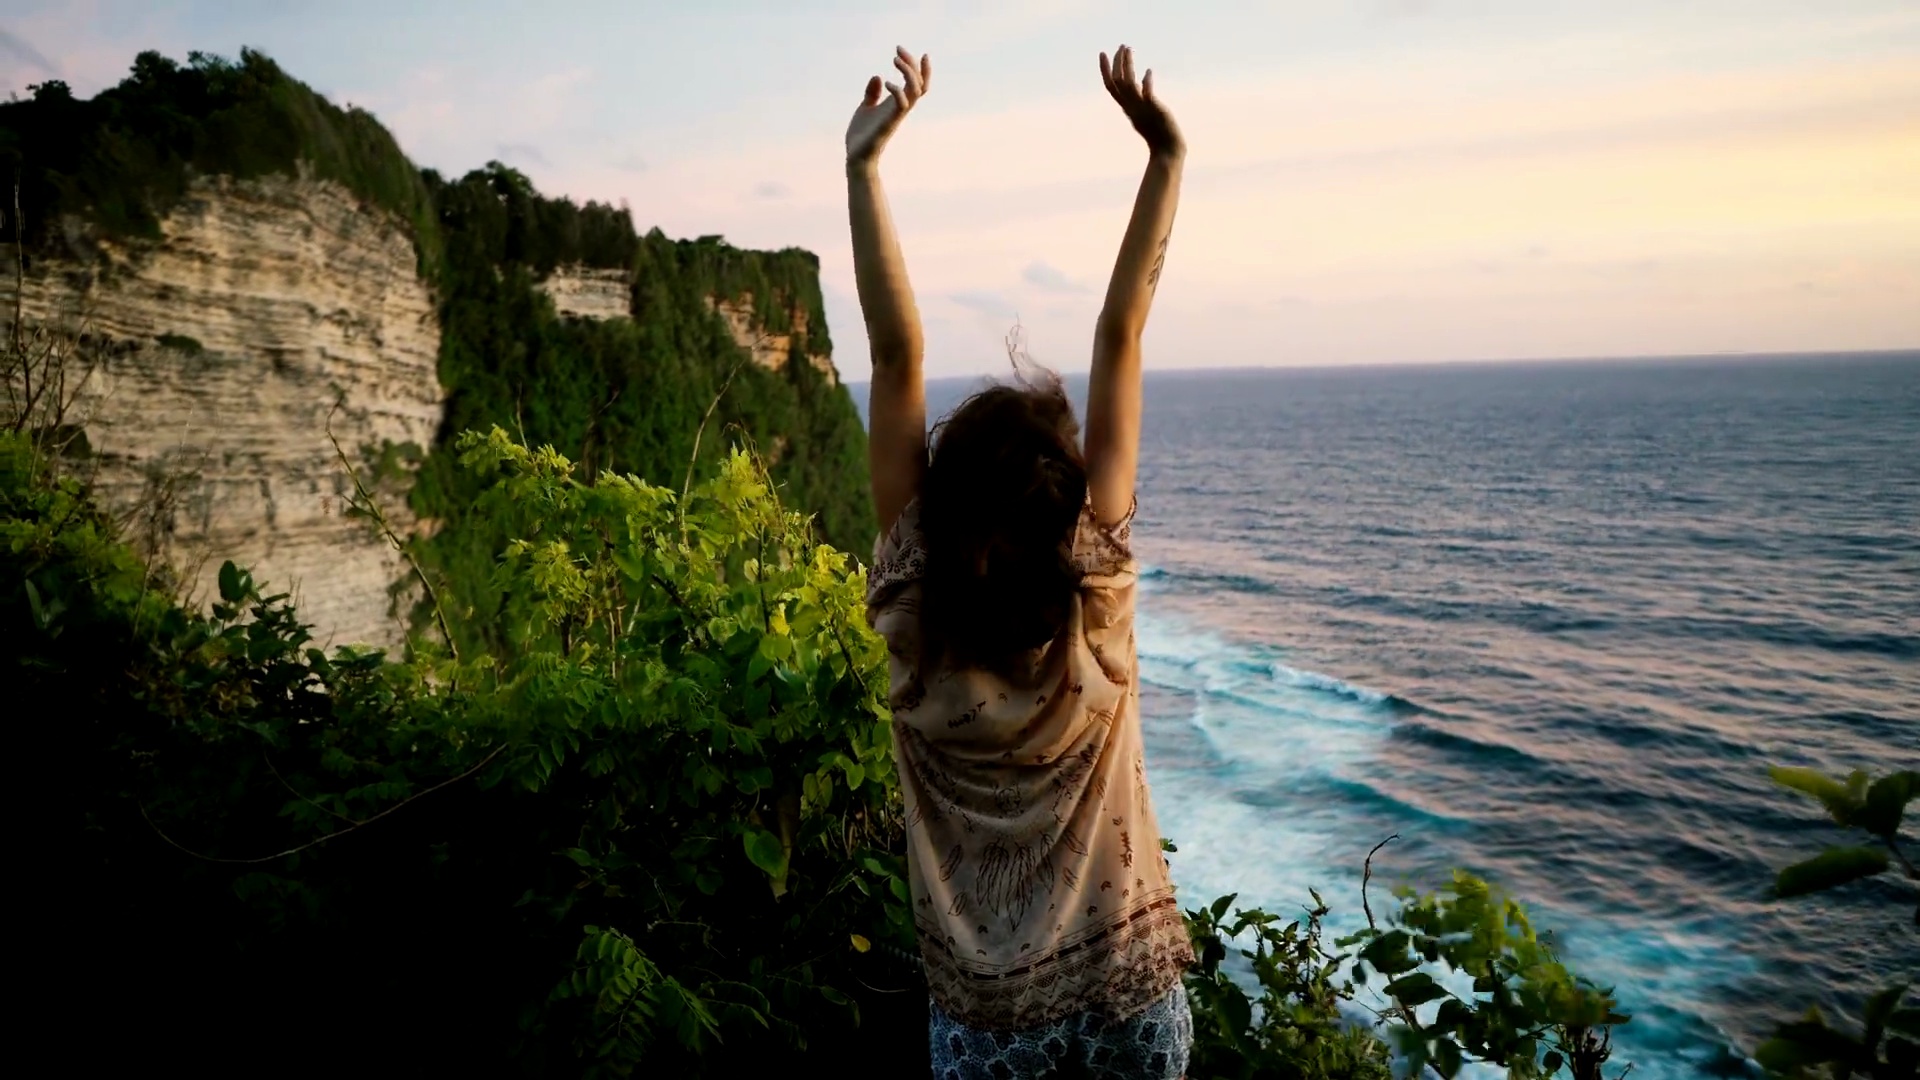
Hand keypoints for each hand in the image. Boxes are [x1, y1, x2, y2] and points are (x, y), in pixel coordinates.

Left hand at [847, 46, 930, 165]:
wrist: (856, 156)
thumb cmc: (862, 135)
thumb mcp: (865, 108)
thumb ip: (872, 93)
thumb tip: (878, 76)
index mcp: (897, 104)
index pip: (918, 85)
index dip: (921, 69)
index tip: (916, 52)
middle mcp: (901, 109)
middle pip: (919, 84)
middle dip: (913, 64)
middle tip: (898, 49)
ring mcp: (896, 116)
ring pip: (915, 91)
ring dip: (908, 72)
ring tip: (895, 59)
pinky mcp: (889, 123)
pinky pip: (902, 105)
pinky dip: (898, 90)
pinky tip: (886, 82)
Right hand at [1100, 45, 1182, 158]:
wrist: (1167, 151)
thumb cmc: (1158, 135)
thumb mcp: (1146, 111)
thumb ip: (1142, 97)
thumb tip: (1140, 81)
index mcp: (1128, 108)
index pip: (1111, 86)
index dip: (1105, 70)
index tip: (1103, 53)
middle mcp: (1131, 107)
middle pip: (1117, 82)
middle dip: (1117, 63)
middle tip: (1121, 45)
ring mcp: (1142, 108)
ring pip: (1128, 84)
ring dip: (1128, 66)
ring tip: (1130, 49)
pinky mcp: (1155, 110)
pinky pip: (1147, 95)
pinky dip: (1146, 83)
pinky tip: (1149, 72)